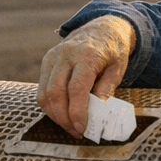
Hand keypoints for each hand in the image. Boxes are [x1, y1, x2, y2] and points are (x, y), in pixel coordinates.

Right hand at [36, 15, 135, 136]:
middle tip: (76, 131)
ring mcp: (53, 57)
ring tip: (69, 125)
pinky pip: (42, 88)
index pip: (76, 88)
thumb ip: (106, 89)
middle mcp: (66, 54)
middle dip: (64, 118)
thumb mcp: (118, 69)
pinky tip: (62, 113)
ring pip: (44, 93)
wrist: (101, 28)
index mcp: (87, 55)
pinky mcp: (47, 61)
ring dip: (54, 114)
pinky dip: (49, 105)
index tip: (82, 128)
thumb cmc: (112, 51)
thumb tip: (96, 114)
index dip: (77, 112)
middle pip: (56, 92)